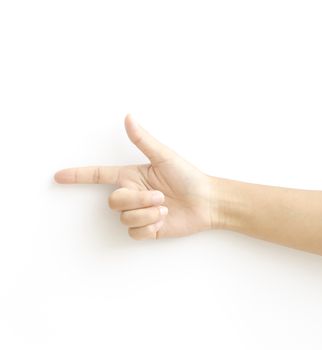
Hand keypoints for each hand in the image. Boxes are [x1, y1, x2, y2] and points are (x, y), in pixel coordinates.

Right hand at [54, 114, 212, 239]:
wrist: (206, 202)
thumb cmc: (188, 177)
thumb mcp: (164, 156)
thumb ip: (144, 140)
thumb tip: (128, 117)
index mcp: (132, 176)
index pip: (99, 176)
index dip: (78, 176)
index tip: (58, 176)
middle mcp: (132, 194)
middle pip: (114, 201)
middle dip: (137, 200)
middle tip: (160, 196)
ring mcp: (138, 212)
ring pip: (124, 218)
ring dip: (147, 213)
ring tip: (164, 207)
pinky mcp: (146, 229)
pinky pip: (135, 232)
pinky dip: (150, 226)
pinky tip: (163, 220)